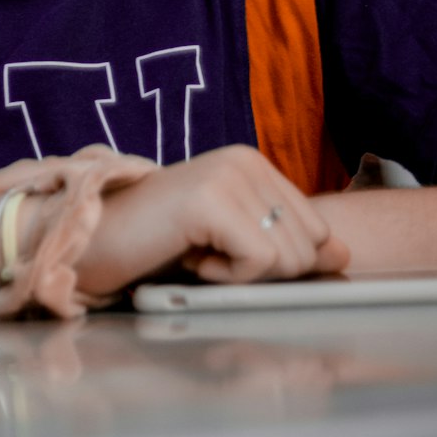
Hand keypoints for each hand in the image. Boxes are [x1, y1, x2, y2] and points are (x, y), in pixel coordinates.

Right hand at [76, 145, 348, 296]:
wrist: (91, 239)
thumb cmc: (156, 242)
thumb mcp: (231, 242)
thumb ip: (287, 244)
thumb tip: (345, 254)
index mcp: (253, 162)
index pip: (317, 227)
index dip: (281, 260)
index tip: (228, 252)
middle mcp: (245, 158)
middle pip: (309, 246)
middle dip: (264, 270)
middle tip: (209, 254)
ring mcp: (228, 175)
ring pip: (290, 258)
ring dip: (242, 275)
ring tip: (197, 252)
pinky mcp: (211, 200)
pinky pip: (260, 263)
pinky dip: (226, 278)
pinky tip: (189, 256)